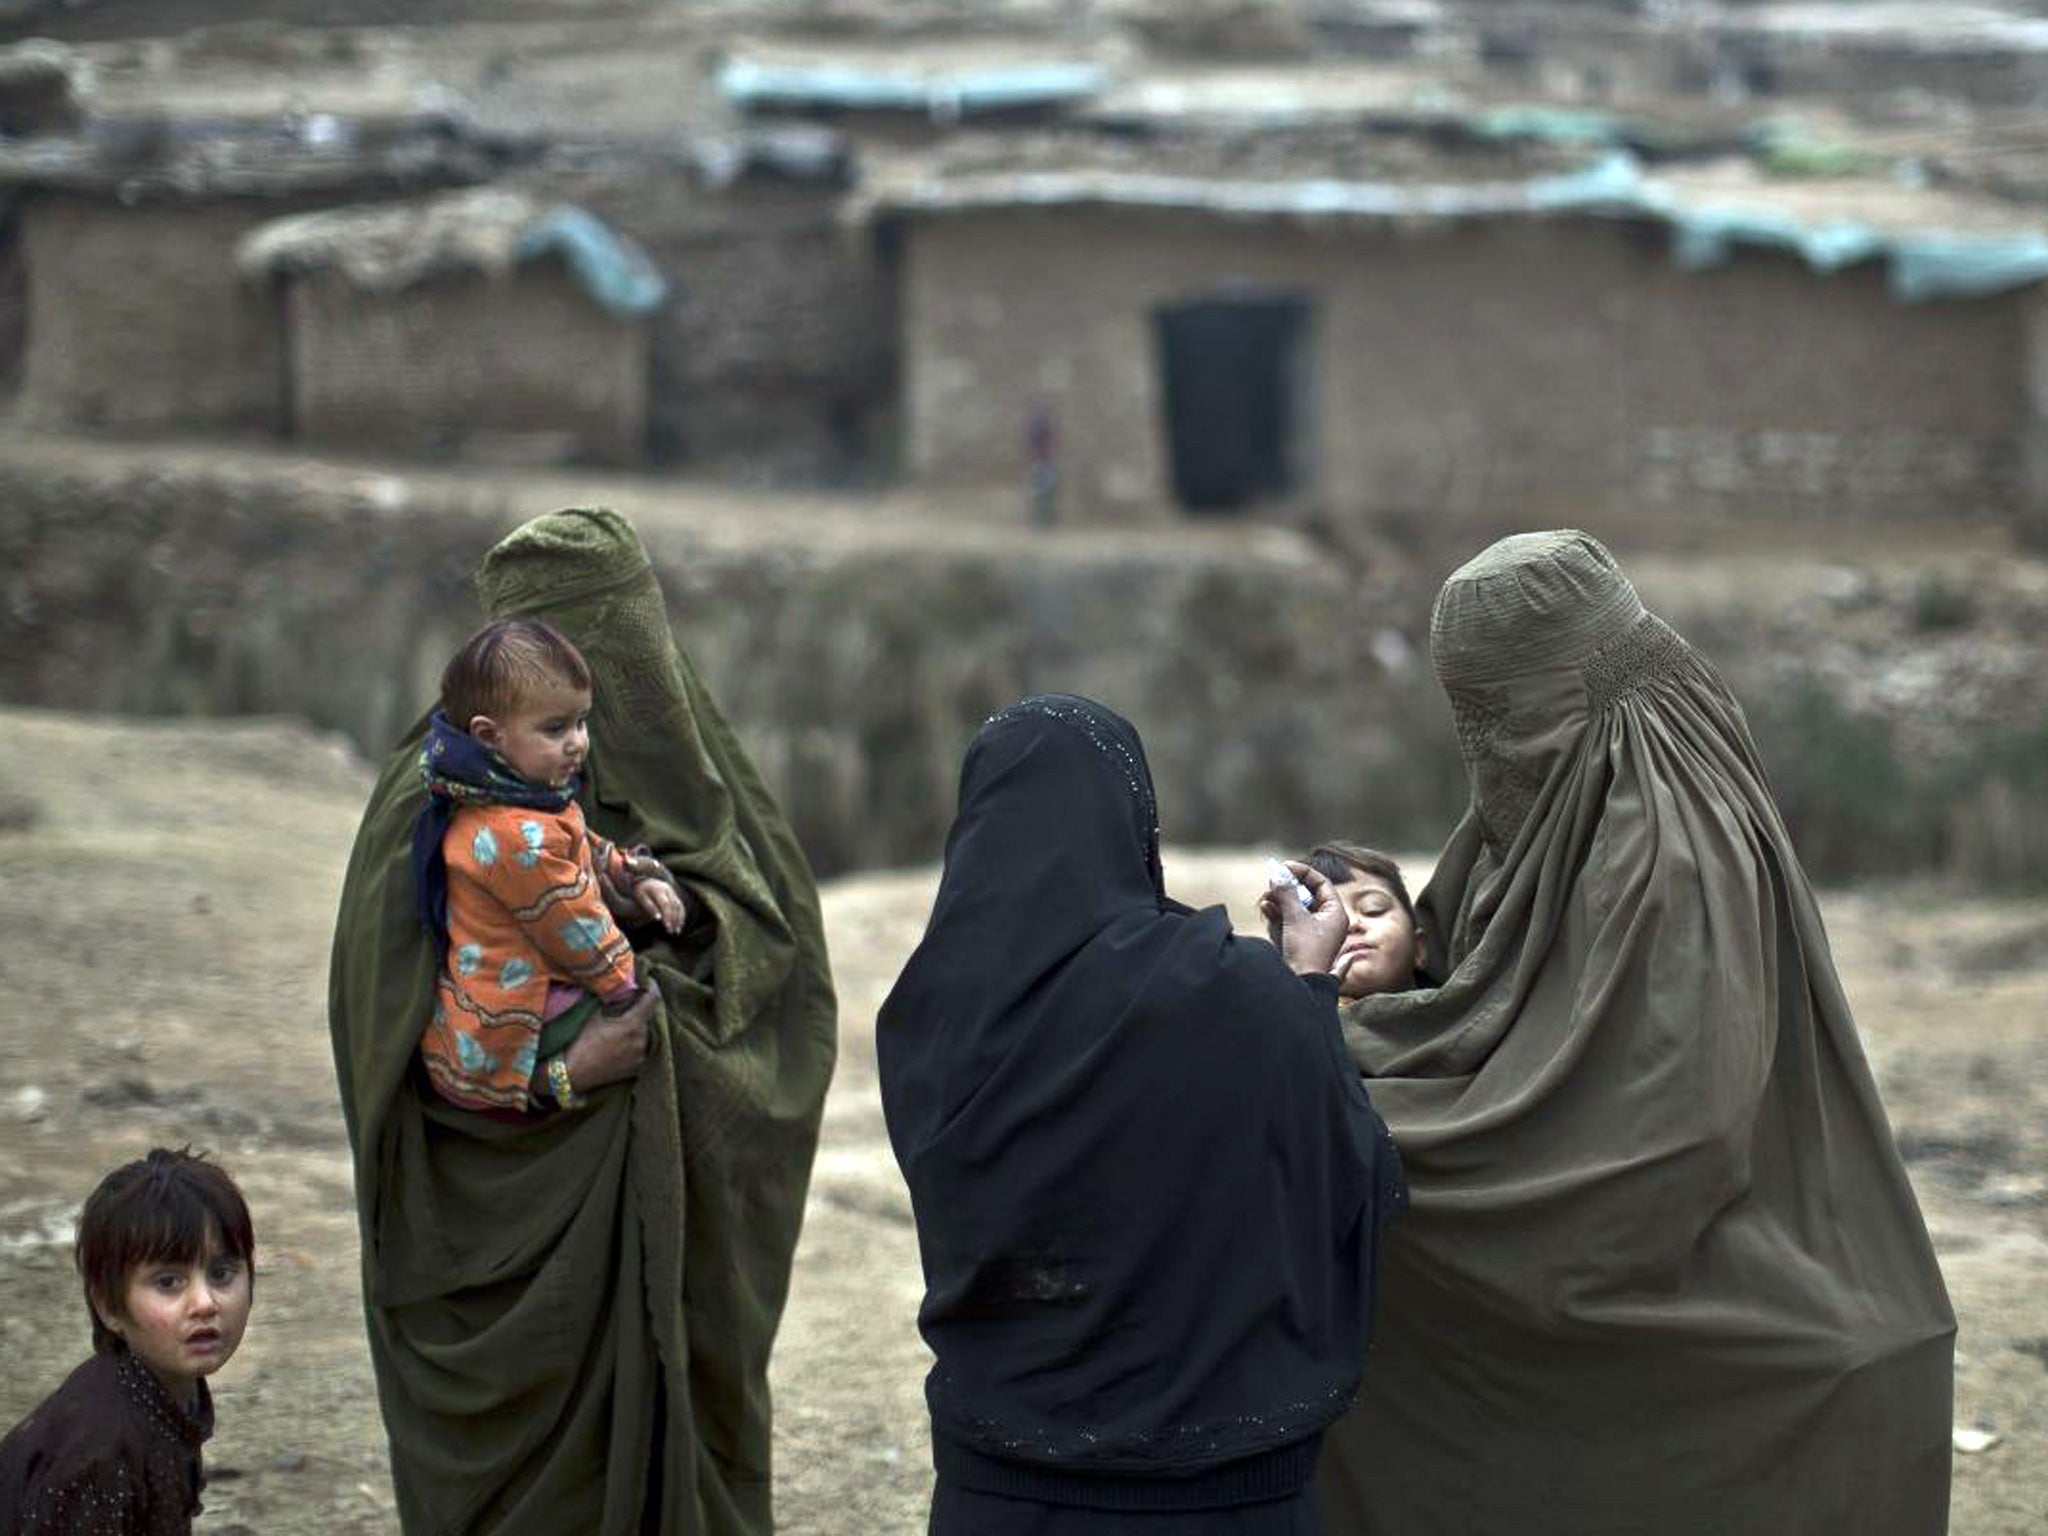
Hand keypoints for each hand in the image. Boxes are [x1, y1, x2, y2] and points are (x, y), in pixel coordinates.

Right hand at [558, 978, 659, 1092]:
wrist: (569, 1073)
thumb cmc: (579, 1042)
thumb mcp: (594, 1015)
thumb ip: (610, 1001)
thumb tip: (618, 988)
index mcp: (633, 1025)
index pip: (652, 1000)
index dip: (652, 987)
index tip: (648, 980)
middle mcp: (641, 1041)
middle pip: (649, 1017)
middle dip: (643, 1007)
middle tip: (633, 999)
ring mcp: (640, 1057)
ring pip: (646, 1034)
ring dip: (639, 1025)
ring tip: (626, 1020)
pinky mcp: (635, 1069)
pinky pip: (642, 1049)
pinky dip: (637, 1041)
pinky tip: (624, 1039)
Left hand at [634, 878, 684, 933]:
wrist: (646, 880)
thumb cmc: (641, 891)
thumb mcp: (641, 898)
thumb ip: (649, 907)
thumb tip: (658, 919)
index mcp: (658, 890)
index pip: (665, 904)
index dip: (667, 915)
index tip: (667, 926)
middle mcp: (668, 890)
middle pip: (674, 906)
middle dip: (673, 920)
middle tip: (670, 932)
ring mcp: (673, 893)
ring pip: (679, 907)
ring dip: (679, 919)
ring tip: (676, 931)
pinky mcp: (675, 896)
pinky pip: (680, 907)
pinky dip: (681, 916)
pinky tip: (679, 925)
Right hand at [1267, 860, 1349, 977]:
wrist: (1299, 985)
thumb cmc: (1305, 952)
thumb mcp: (1295, 918)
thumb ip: (1286, 894)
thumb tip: (1278, 875)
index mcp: (1335, 914)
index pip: (1322, 884)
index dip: (1303, 872)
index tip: (1284, 867)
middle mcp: (1327, 922)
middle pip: (1307, 895)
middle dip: (1288, 888)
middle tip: (1272, 882)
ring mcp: (1313, 932)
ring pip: (1296, 907)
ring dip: (1280, 900)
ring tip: (1266, 898)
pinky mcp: (1299, 942)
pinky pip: (1289, 921)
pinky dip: (1278, 913)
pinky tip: (1266, 908)